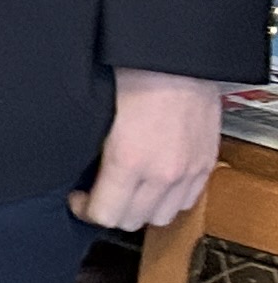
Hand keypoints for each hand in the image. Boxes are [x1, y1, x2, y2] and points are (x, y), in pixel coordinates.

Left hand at [74, 69, 226, 230]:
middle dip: (110, 211)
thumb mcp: (97, 115)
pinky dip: (169, 199)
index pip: (105, 215)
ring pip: (161, 217)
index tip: (77, 198)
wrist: (175, 61)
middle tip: (97, 195)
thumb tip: (77, 170)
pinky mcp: (205, 165)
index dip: (84, 210)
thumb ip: (91, 150)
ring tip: (127, 191)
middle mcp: (162, 173)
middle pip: (132, 221)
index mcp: (128, 161)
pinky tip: (154, 184)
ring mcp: (188, 172)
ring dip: (141, 209)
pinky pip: (187, 201)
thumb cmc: (133, 76)